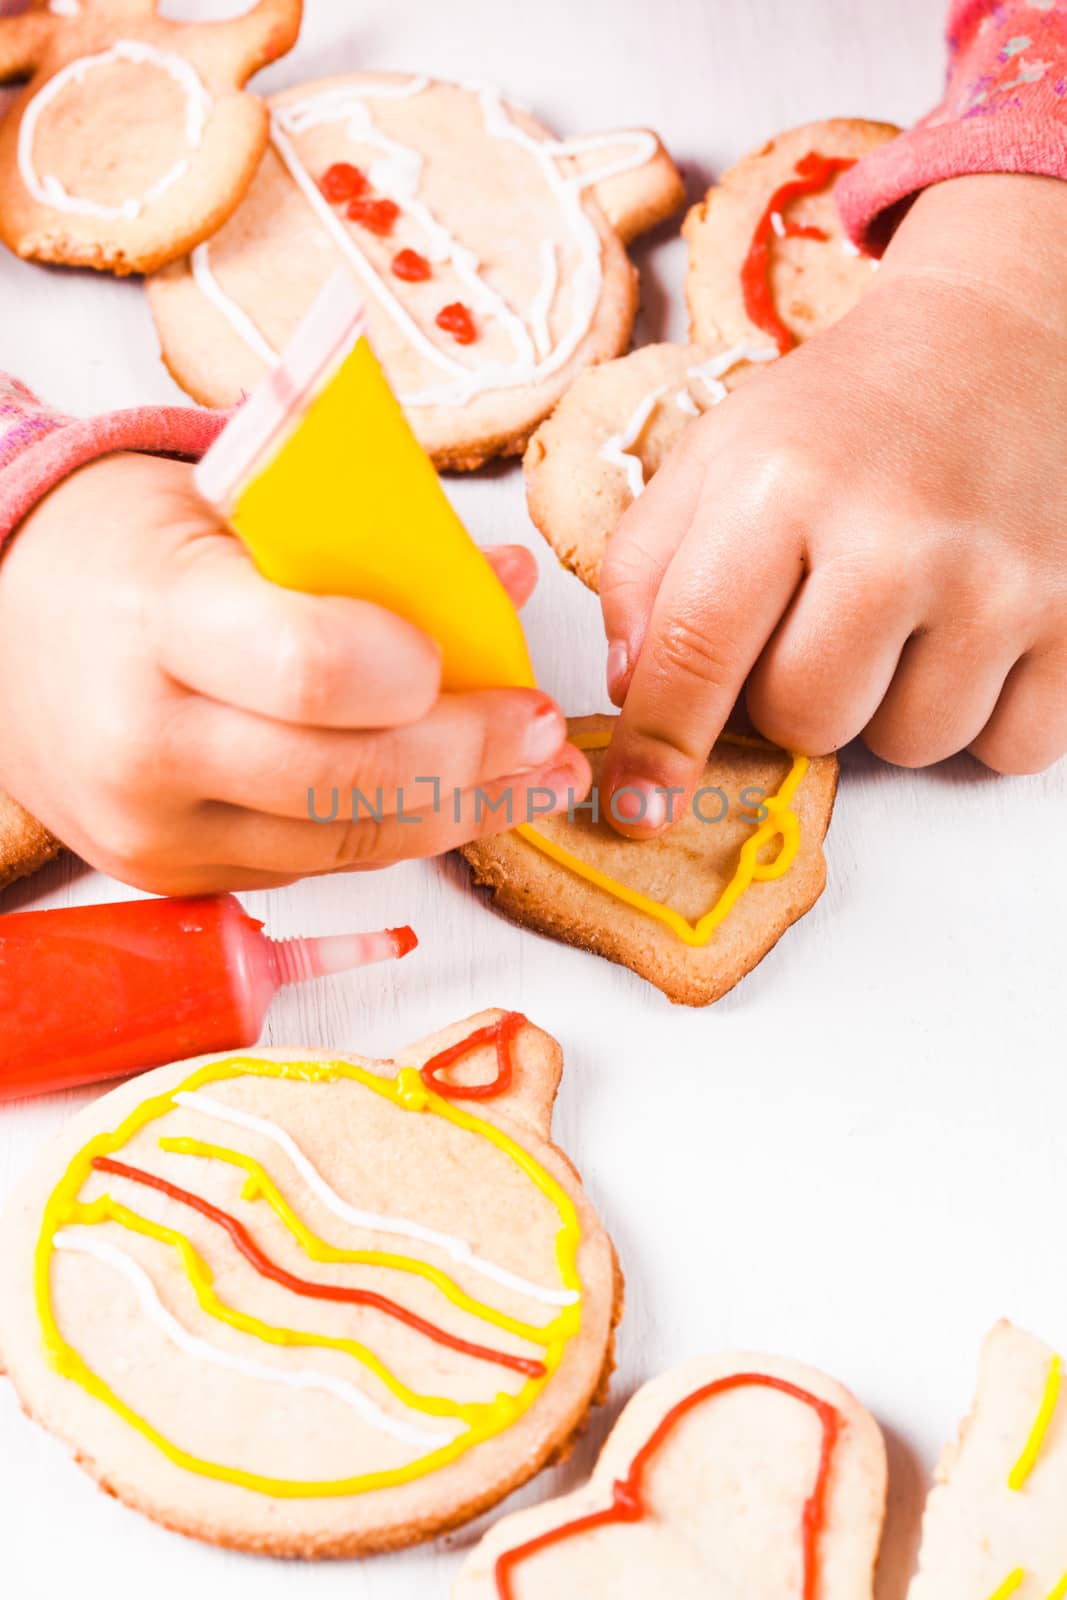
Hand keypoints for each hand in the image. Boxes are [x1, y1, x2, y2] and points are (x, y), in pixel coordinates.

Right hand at [0, 452, 587, 892]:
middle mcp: (145, 742)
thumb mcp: (232, 507)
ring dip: (462, 815)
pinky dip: (394, 831)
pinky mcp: (171, 874)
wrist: (3, 623)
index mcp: (156, 619)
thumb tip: (506, 585)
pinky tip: (456, 800)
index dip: (417, 676)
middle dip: (473, 764)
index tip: (480, 662)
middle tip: (547, 735)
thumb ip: (370, 549)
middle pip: (348, 782)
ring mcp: (154, 828)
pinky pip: (315, 864)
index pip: (311, 671)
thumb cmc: (126, 548)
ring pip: (347, 843)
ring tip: (537, 778)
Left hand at [599, 172, 1066, 834]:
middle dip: (791, 697)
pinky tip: (965, 640)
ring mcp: (997, 580)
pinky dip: (979, 717)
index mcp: (781, 487)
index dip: (657, 747)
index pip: (696, 653)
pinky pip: (1006, 747)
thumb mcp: (714, 460)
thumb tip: (635, 696)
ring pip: (906, 744)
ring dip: (886, 707)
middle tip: (815, 621)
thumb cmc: (840, 415)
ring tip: (897, 618)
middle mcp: (895, 535)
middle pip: (806, 721)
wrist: (996, 343)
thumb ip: (645, 573)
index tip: (637, 807)